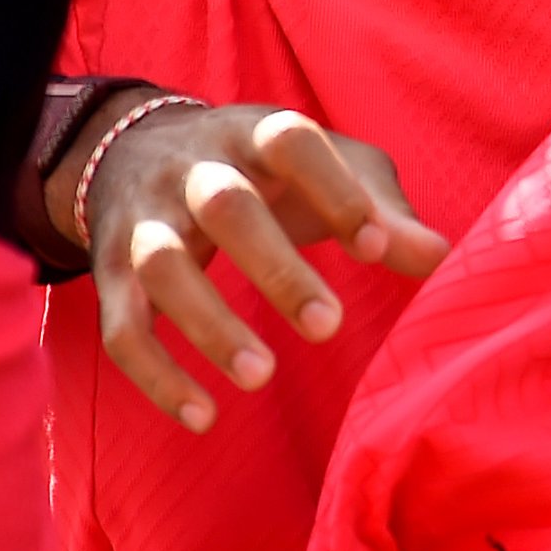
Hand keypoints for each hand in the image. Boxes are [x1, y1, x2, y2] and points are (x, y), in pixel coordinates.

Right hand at [71, 101, 446, 432]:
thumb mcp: (326, 168)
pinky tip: (203, 417)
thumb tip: (440, 257)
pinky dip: (157, 376)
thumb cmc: (265, 168)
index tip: (377, 248)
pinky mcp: (110, 274)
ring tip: (261, 377)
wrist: (137, 152)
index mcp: (253, 133)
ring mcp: (143, 220)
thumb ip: (381, 208)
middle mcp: (191, 170)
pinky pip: (121, 327)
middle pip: (225, 206)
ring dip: (209, 324)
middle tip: (329, 327)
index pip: (291, 142)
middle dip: (276, 267)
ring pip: (162, 265)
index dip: (335, 190)